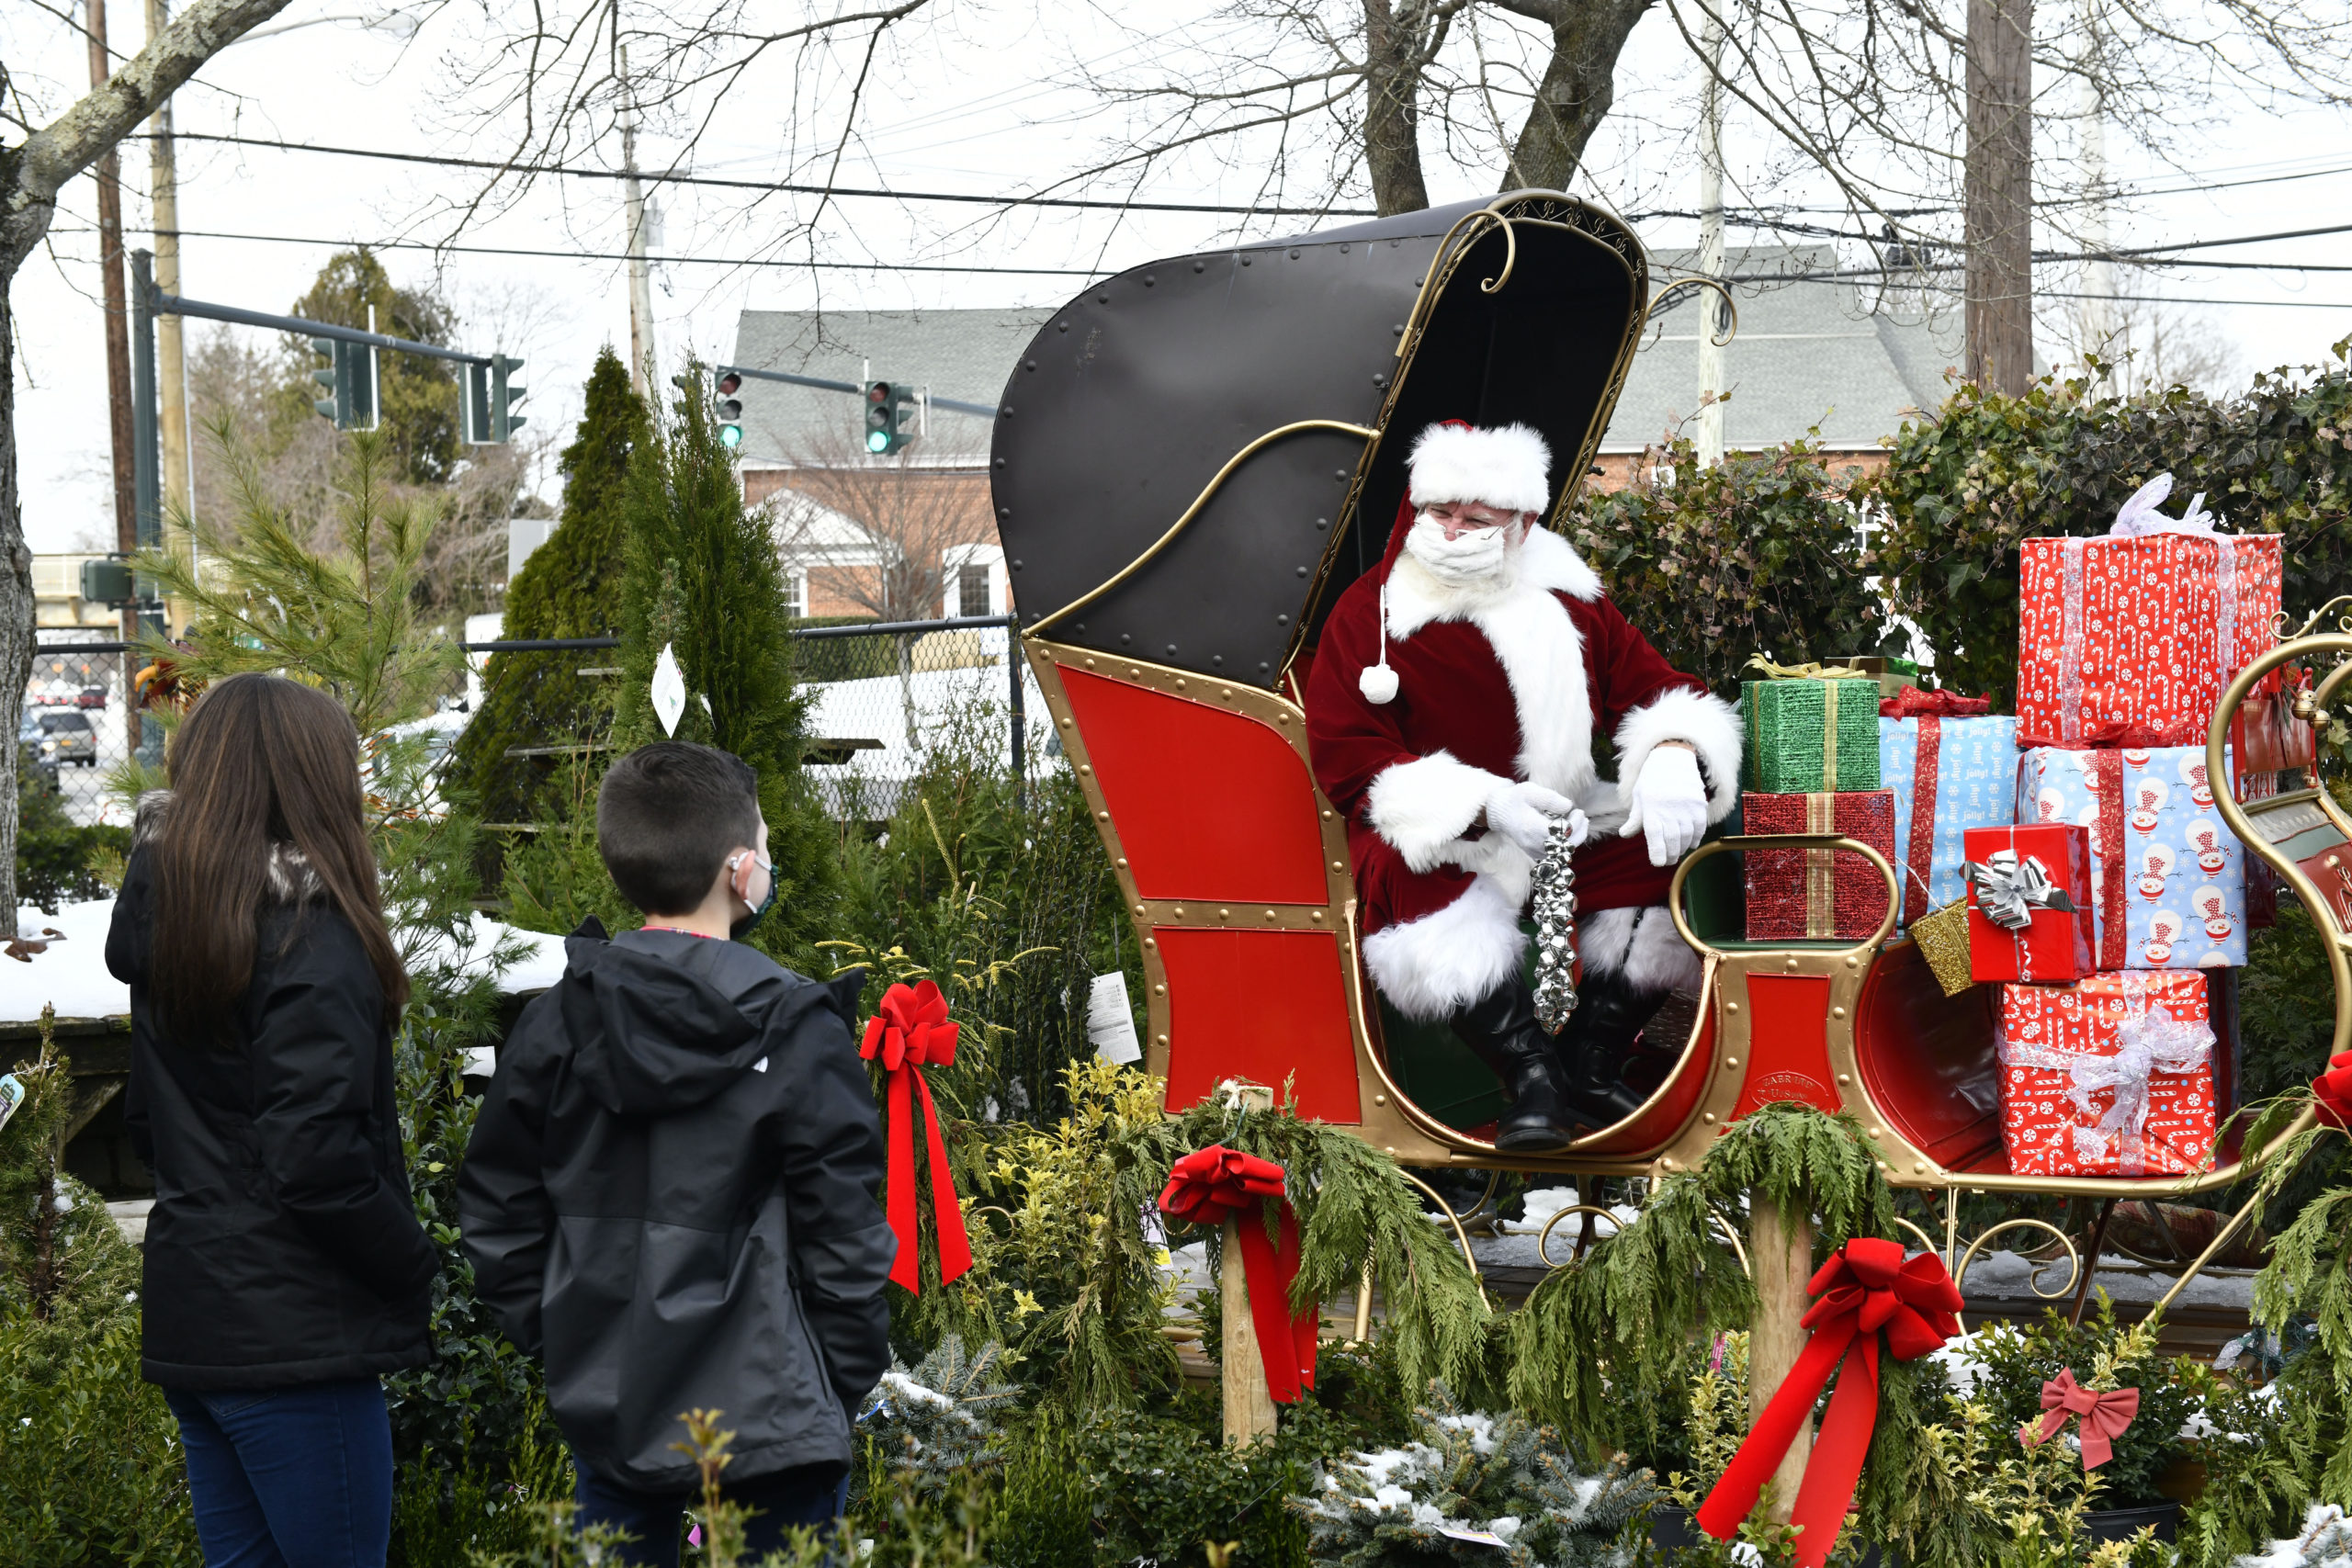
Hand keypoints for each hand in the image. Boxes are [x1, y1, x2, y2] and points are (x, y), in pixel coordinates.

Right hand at [1484, 781, 1586, 857]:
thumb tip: (1568, 806)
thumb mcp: (1530, 791)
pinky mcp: (1536, 854)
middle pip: (1565, 845)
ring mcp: (1534, 851)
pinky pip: (1557, 853)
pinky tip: (1570, 830)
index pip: (1561, 832)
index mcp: (1532, 828)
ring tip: (1581, 822)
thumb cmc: (1516, 799)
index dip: (1574, 823)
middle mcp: (1533, 844)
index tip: (1577, 810)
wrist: (1501, 814)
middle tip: (1581, 816)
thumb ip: (1550, 798)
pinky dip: (1568, 843)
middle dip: (1579, 831)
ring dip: (1576, 837)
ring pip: (1563, 852)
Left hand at [1623, 744, 1708, 865]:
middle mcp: (1670, 807)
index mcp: (1651, 806)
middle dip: (1670, 854)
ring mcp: (1687, 805)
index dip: (1657, 852)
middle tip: (1668, 860)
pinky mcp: (1699, 804)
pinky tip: (1690, 843)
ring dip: (1682, 848)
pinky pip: (1699, 827)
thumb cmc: (1652, 780)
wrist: (1674, 758)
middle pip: (1672, 839)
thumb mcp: (1639, 796)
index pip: (1656, 835)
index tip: (1657, 862)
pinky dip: (1695, 838)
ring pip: (1687, 836)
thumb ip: (1635, 818)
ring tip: (1677, 852)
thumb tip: (1625, 834)